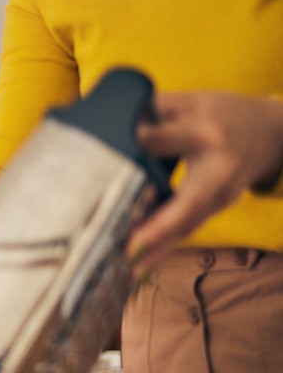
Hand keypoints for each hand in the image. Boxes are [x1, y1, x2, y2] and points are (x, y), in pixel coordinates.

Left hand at [131, 92, 282, 273]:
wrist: (272, 133)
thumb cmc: (222, 113)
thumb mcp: (192, 100)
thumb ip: (153, 109)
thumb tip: (106, 121)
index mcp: (206, 132)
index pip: (171, 139)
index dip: (148, 142)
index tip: (115, 153)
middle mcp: (217, 168)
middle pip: (188, 202)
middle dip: (159, 229)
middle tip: (128, 250)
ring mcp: (222, 194)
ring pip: (188, 225)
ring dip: (158, 250)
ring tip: (128, 271)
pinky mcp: (217, 207)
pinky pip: (188, 228)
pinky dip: (165, 248)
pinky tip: (140, 266)